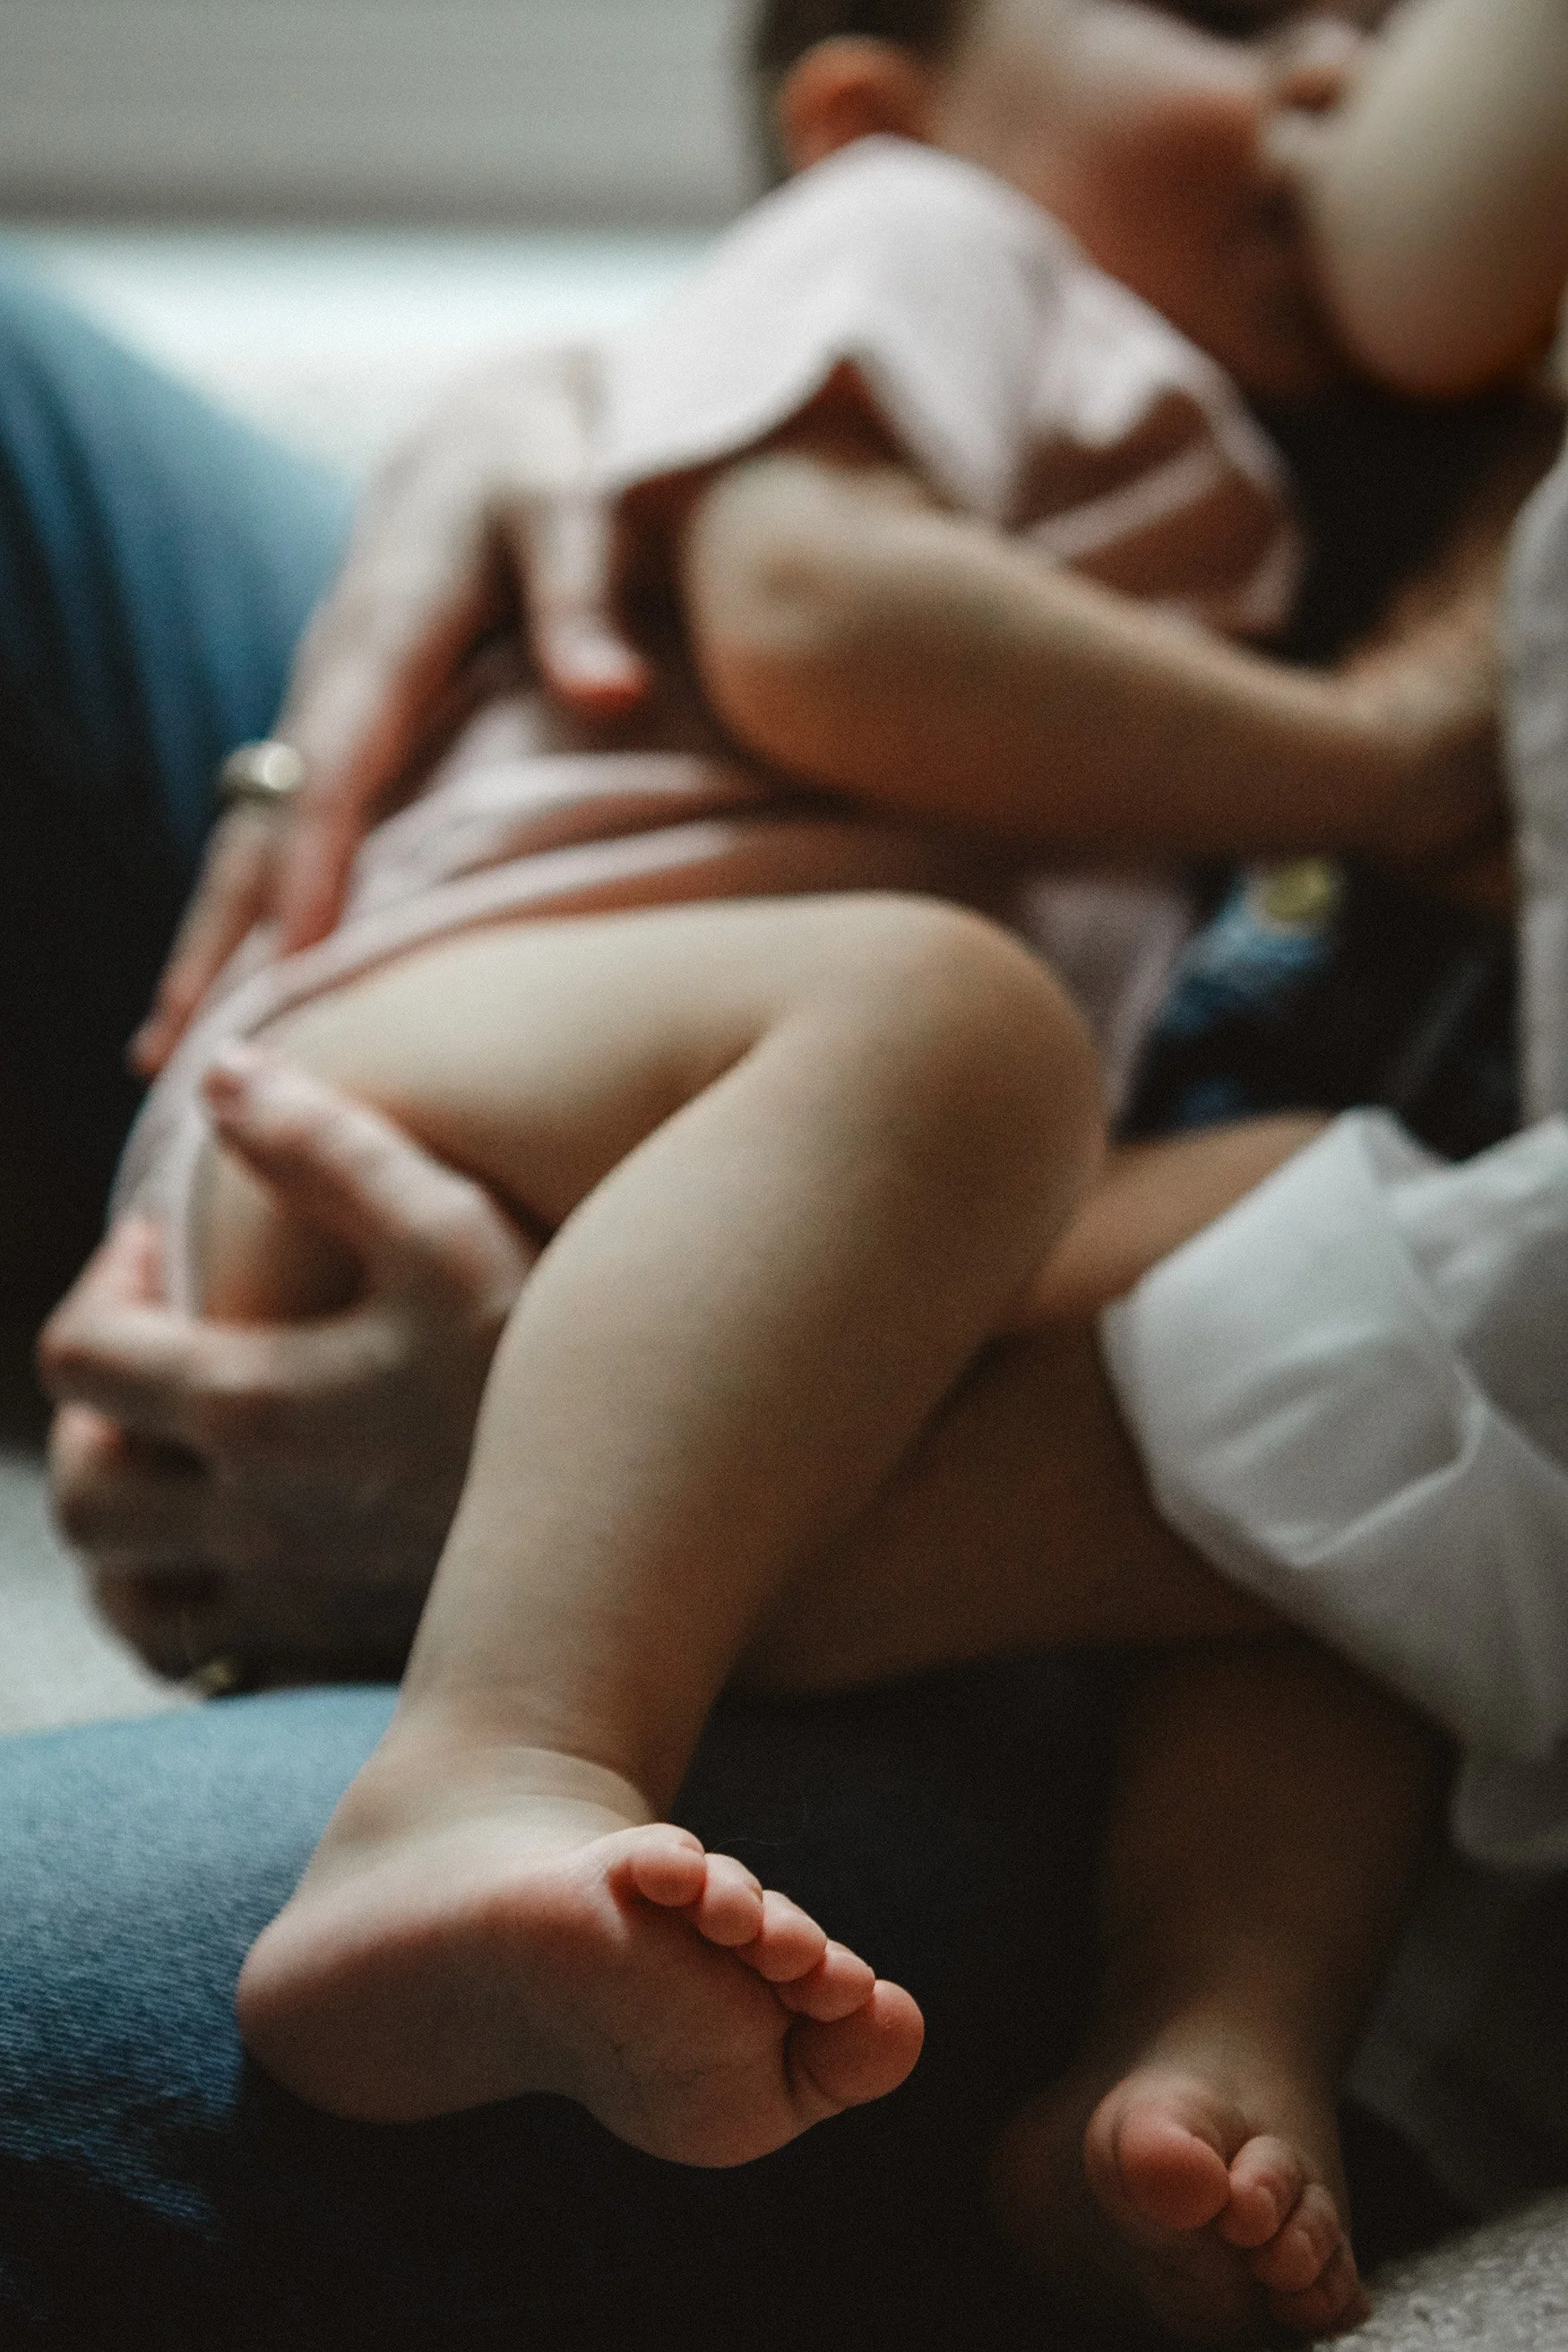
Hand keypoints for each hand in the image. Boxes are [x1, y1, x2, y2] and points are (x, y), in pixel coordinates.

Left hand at [41, 1050, 533, 1684]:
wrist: (655, 1515)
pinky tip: (239, 1547)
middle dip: (92, 1418)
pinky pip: (205, 1660)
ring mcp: (292, 1601)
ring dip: (124, 1525)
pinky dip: (183, 1609)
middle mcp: (252, 1522)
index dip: (101, 1287)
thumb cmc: (551, 1363)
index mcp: (254, 1408)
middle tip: (162, 1356)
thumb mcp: (453, 1229)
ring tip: (183, 1455)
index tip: (165, 1254)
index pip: (81, 1359)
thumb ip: (326, 1147)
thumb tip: (222, 1079)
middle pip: (81, 1496)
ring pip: (126, 1595)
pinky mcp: (338, 1648)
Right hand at [132, 347, 651, 1075]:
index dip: (313, 860)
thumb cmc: (545, 467)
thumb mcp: (569, 501)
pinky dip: (246, 907)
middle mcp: (329, 676)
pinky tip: (235, 987)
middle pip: (259, 819)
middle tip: (176, 1047)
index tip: (296, 959)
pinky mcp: (330, 730)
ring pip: (250, 835)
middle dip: (216, 933)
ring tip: (169, 1052)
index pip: (337, 762)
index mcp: (383, 626)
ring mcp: (318, 706)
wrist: (488, 430)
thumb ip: (584, 590)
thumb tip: (612, 691)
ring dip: (210, 939)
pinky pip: (275, 830)